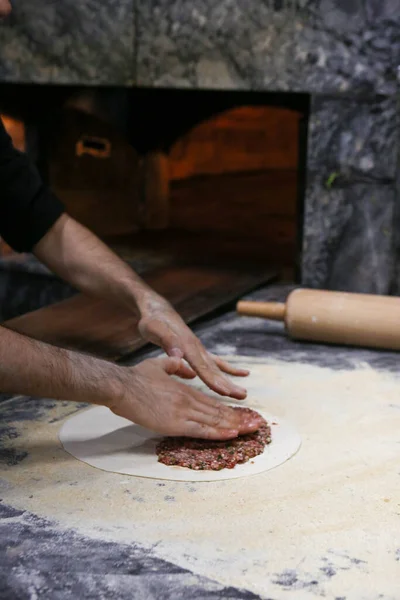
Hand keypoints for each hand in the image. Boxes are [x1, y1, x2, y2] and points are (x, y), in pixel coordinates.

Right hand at [109, 356, 260, 438]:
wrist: (123, 386)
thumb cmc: (136, 377)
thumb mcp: (158, 365)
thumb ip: (174, 365)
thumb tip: (186, 366)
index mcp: (185, 389)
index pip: (211, 401)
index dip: (227, 409)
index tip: (240, 415)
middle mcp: (188, 400)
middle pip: (218, 412)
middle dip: (237, 419)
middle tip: (254, 425)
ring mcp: (183, 412)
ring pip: (214, 421)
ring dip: (233, 427)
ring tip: (249, 431)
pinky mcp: (175, 423)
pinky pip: (202, 430)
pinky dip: (218, 433)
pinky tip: (231, 434)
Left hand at [137, 296, 248, 399]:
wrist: (158, 310)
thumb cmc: (153, 320)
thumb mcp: (155, 328)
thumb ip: (168, 341)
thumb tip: (179, 355)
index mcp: (187, 345)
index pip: (202, 366)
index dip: (212, 380)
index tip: (225, 391)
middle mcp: (196, 348)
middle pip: (213, 369)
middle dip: (227, 384)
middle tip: (242, 396)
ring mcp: (199, 349)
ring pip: (216, 368)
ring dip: (229, 381)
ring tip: (243, 394)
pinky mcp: (197, 351)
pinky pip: (215, 362)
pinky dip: (228, 369)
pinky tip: (242, 373)